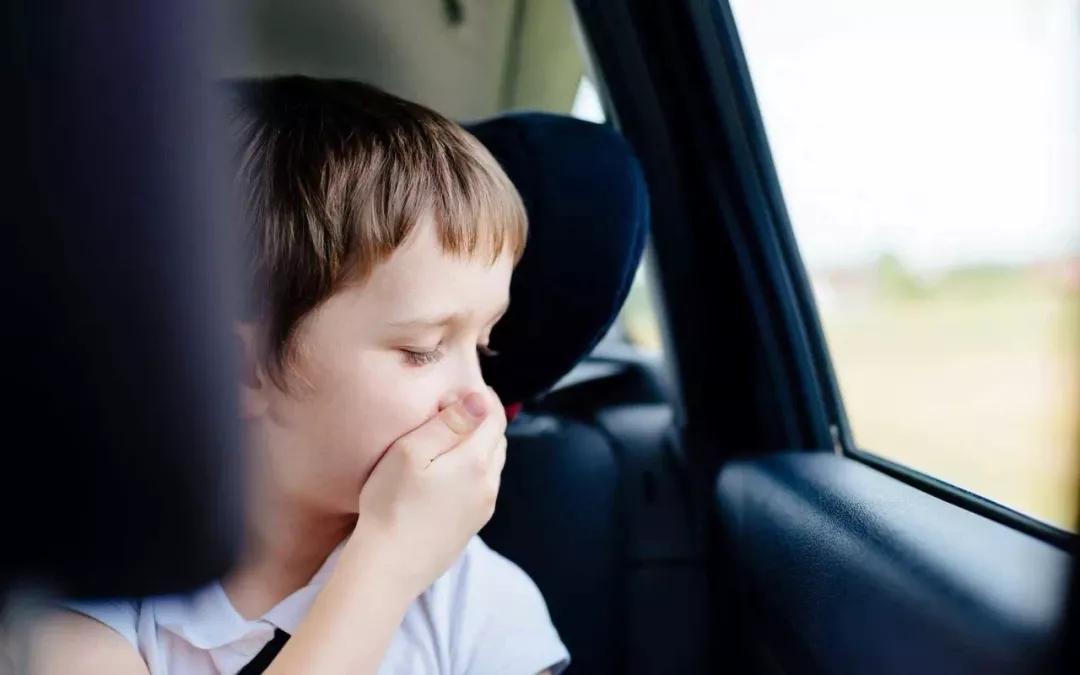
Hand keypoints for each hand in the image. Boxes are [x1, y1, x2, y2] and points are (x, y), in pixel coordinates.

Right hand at [351, 387, 507, 596]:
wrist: (387, 568)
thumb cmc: (391, 504)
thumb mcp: (411, 452)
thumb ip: (448, 423)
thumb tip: (479, 399)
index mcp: (476, 461)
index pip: (495, 417)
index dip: (484, 398)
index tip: (466, 387)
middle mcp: (488, 485)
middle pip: (497, 440)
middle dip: (483, 419)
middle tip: (456, 408)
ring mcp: (483, 508)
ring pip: (492, 465)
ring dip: (480, 445)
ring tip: (452, 437)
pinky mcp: (471, 526)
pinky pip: (483, 487)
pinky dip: (474, 470)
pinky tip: (450, 472)